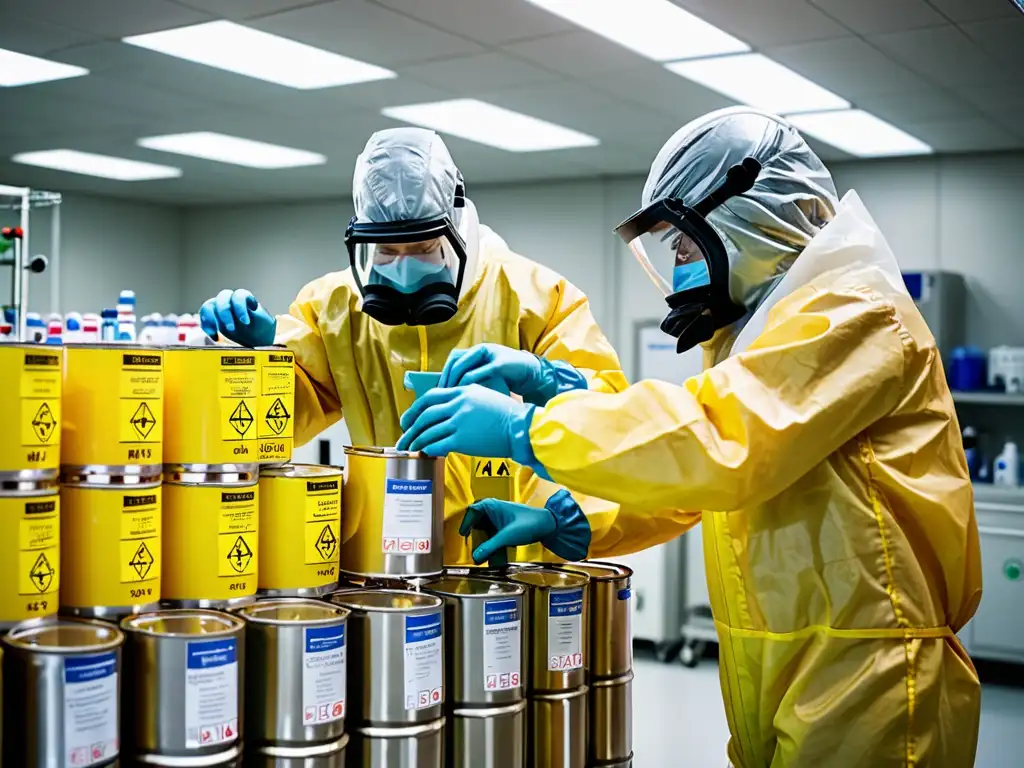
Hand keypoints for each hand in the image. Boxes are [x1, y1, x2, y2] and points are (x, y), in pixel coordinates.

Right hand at [199, 289, 275, 346]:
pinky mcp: (215, 321)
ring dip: (211, 318)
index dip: (240, 307)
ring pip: (210, 305)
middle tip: (231, 328)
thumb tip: (257, 315)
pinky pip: (204, 317)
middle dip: (225, 312)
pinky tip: (213, 336)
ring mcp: (222, 310)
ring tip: (217, 333)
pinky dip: (206, 325)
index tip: (245, 322)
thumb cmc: (263, 331)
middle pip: (223, 297)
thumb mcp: (267, 324)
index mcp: (247, 301)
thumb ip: (262, 318)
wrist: (258, 341)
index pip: (240, 295)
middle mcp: (233, 302)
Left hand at [397, 384, 533, 459]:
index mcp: (462, 391)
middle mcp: (458, 404)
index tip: (407, 419)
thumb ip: (464, 400)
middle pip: (424, 415)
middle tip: (403, 437)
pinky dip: (428, 449)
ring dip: (416, 441)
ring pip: (428, 431)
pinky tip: (425, 453)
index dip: (414, 409)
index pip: (430, 397)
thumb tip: (447, 412)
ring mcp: (459, 422)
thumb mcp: (483, 396)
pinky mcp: (462, 440)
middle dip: (409, 427)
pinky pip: (437, 444)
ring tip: (410, 448)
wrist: (521, 427)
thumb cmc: (507, 414)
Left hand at [440, 344, 581, 405]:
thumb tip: (450, 392)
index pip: (453, 360)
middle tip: (440, 396)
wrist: (532, 373)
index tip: (437, 391)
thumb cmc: (508, 378)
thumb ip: (471, 379)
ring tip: (449, 397)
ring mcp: (491, 356)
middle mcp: (482, 351)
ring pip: (463, 366)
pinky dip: (468, 384)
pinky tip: (464, 396)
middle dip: (446, 379)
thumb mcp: (486, 376)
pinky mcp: (500, 364)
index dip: (443, 375)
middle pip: (455, 362)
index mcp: (477, 352)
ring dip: (454, 382)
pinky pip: (478, 373)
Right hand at [460, 490, 590, 564]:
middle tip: (472, 547)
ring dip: (486, 544)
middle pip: (478, 522)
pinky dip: (495, 546)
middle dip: (476, 536)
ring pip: (488, 531)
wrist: (549, 524)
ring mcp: (502, 518)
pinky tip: (496, 559)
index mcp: (492, 506)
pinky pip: (496, 536)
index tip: (463, 535)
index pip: (472, 511)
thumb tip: (475, 557)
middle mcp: (495, 510)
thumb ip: (489, 547)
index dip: (465, 522)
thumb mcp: (506, 536)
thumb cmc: (529, 523)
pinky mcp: (508, 526)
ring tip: (484, 556)